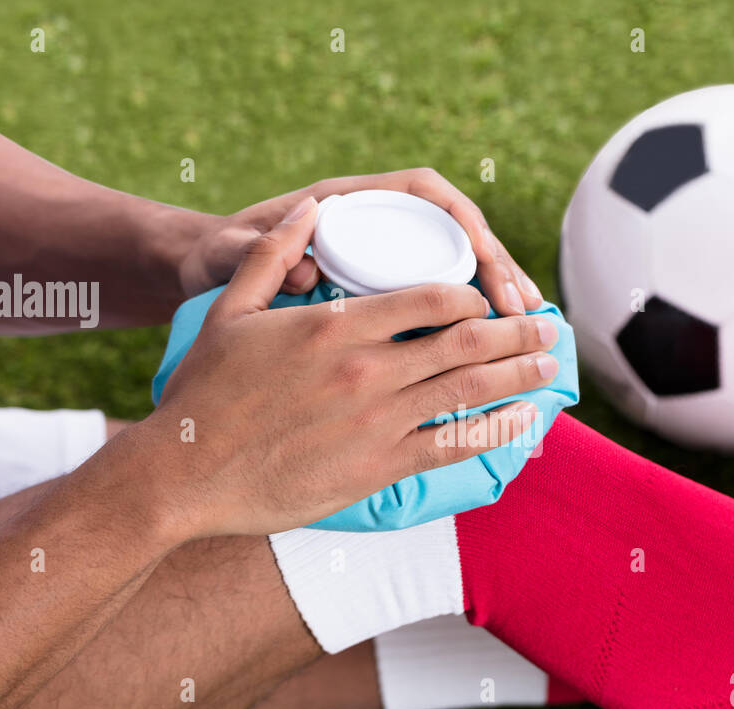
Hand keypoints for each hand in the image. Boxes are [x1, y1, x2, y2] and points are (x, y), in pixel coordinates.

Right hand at [152, 196, 559, 539]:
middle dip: (515, 331)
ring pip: (468, 390)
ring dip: (518, 376)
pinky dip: (494, 431)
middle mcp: (367, 370)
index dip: (472, 291)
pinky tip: (522, 422)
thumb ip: (273, 254)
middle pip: (464, 341)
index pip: (430, 296)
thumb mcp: (230, 310)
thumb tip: (313, 210)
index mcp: (337, 327)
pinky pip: (451, 445)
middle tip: (548, 328)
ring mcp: (377, 421)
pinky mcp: (378, 466)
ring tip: (548, 366)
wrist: (185, 472)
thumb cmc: (204, 393)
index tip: (489, 294)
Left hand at [177, 168, 543, 316]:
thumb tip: (306, 258)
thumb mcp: (227, 254)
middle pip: (458, 236)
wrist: (198, 273)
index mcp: (349, 201)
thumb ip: (259, 251)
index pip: (426, 193)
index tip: (486, 260)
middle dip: (499, 272)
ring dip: (498, 300)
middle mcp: (375, 224)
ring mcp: (384, 263)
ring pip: (459, 274)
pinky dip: (472, 328)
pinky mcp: (384, 299)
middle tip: (524, 314)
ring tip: (529, 334)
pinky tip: (497, 357)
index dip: (464, 223)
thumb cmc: (214, 257)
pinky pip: (442, 307)